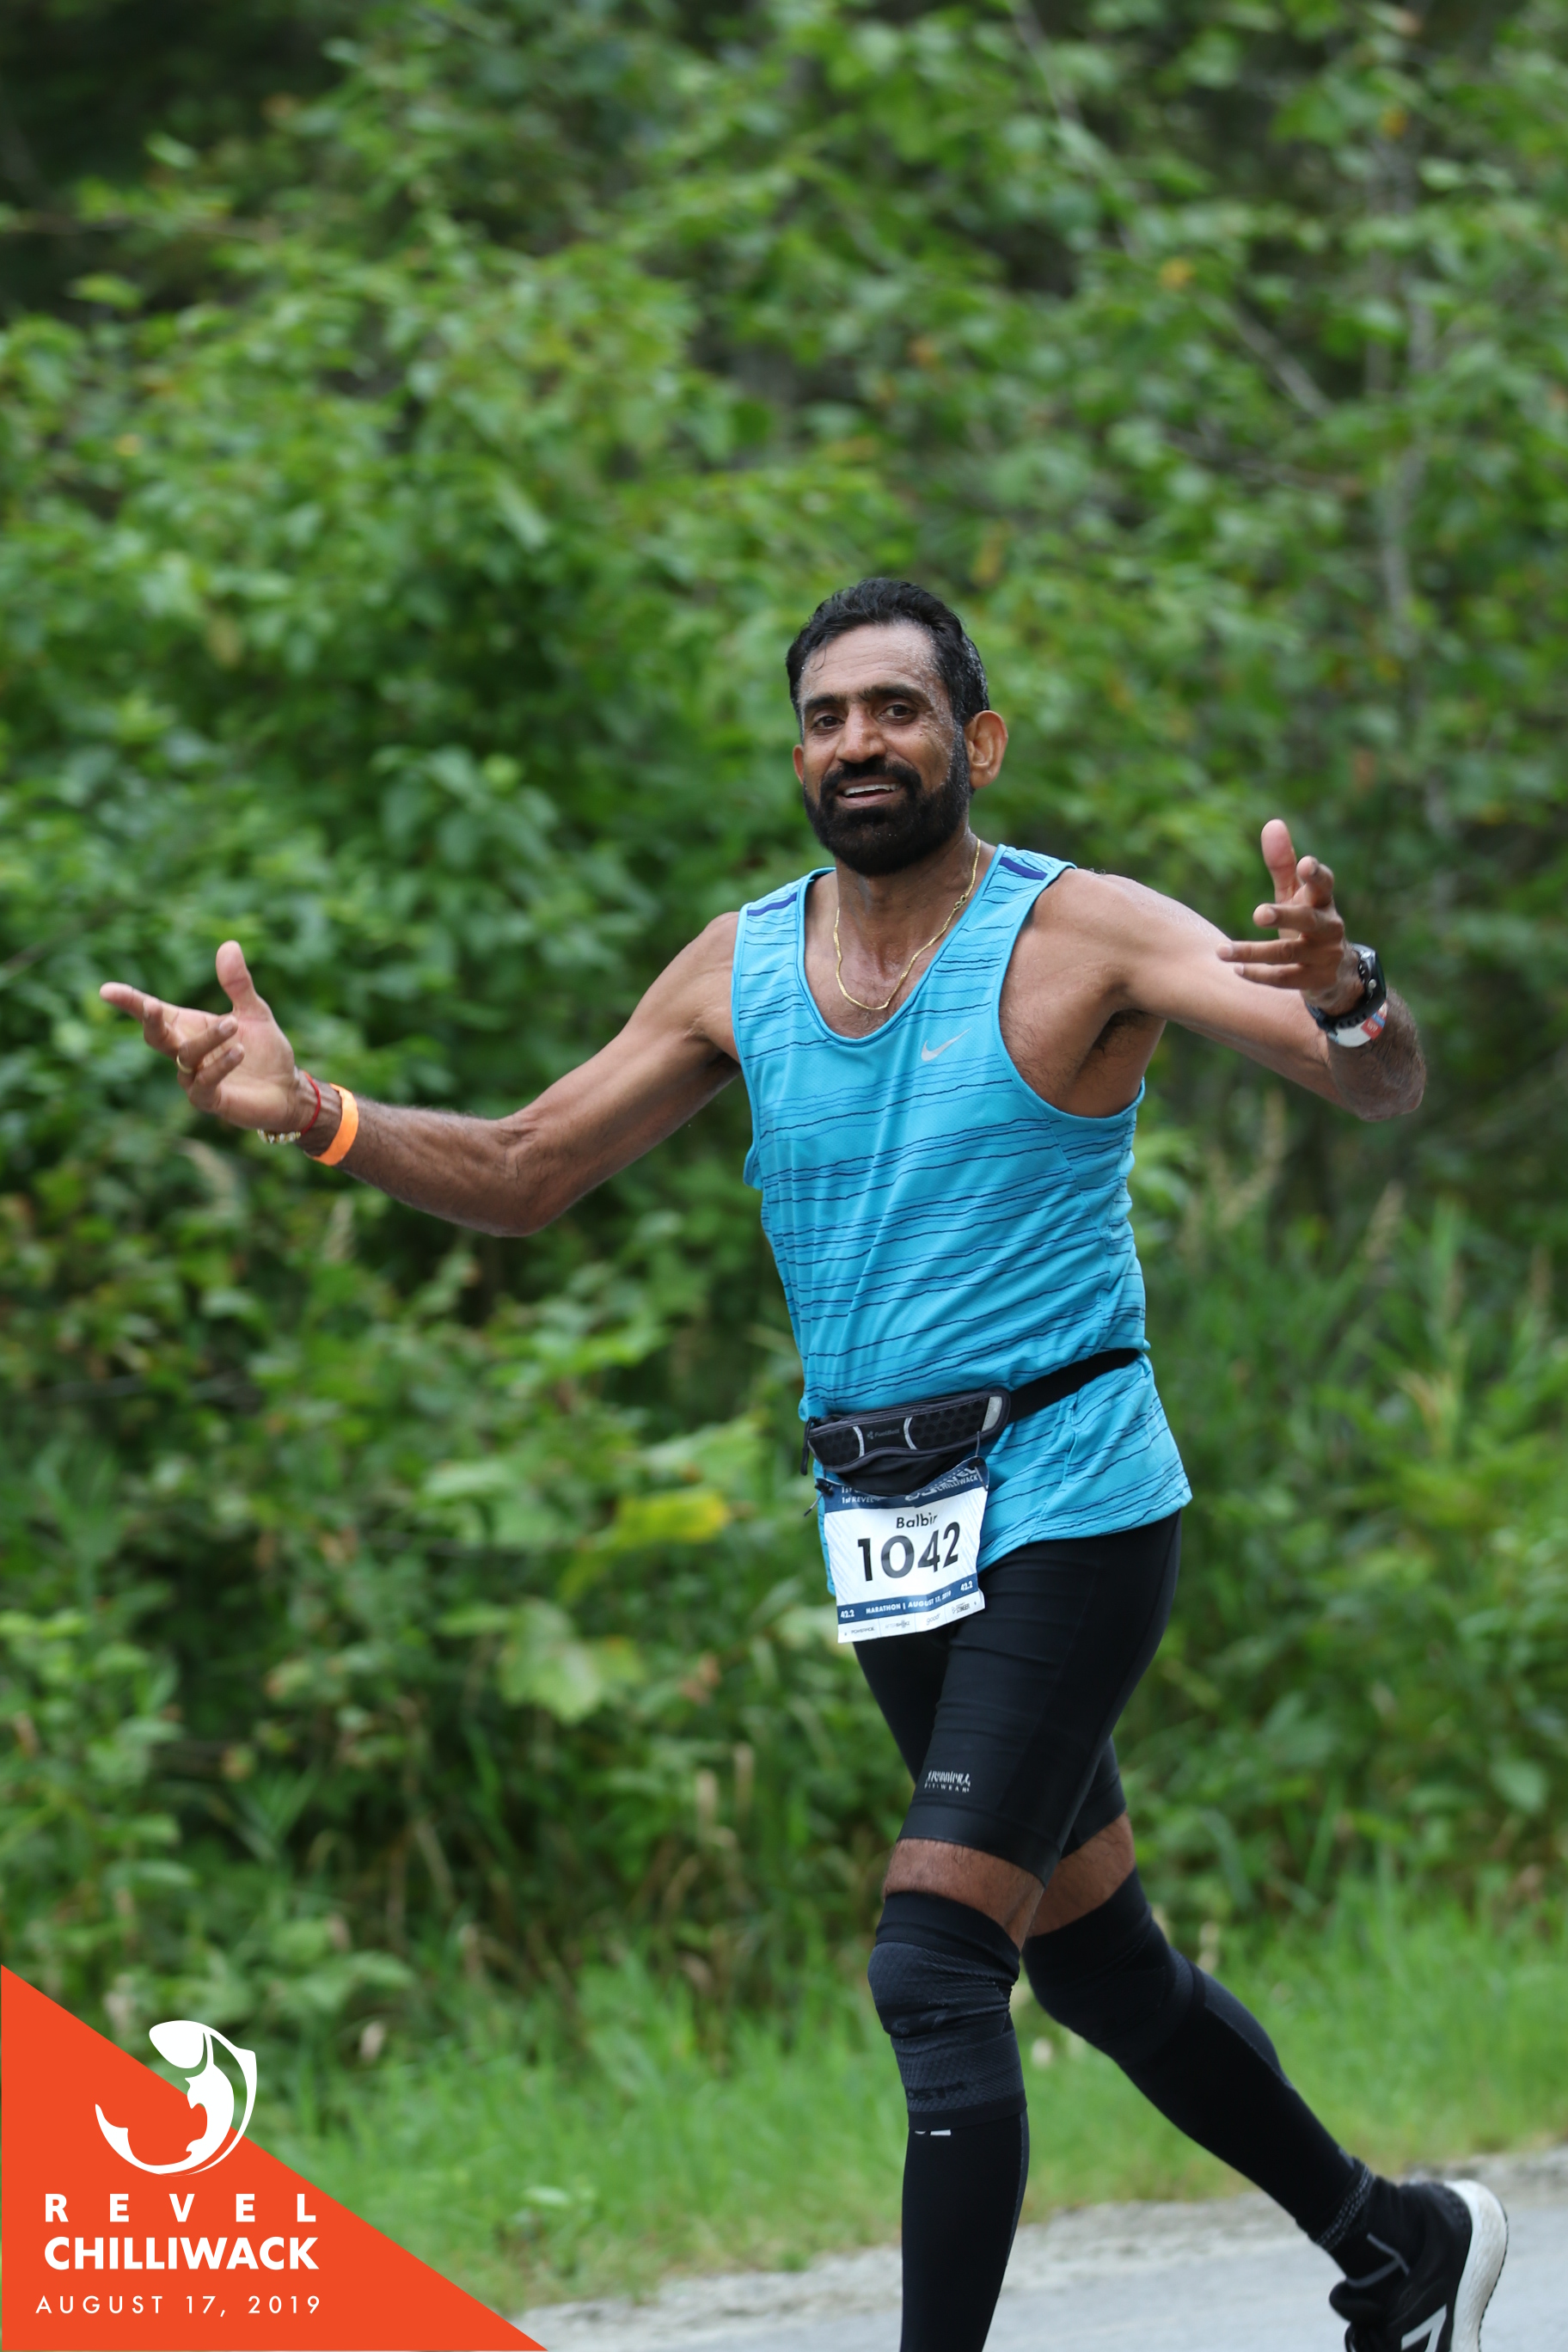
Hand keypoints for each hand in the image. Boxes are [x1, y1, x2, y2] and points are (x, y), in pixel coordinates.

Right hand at [100, 941, 308, 1130]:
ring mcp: (194, 1078)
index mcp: (188, 1028)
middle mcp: (185, 1052)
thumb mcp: (253, 1011)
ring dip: (208, 1039)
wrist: (286, 1089)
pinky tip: (239, 1052)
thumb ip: (238, 983)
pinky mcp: (210, 1100)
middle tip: (152, 1007)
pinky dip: (219, 1066)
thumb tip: (229, 945)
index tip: (106, 990)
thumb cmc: (264, 1050)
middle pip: (155, 1037)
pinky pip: (204, 1083)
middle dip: (150, 1021)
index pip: (153, 1013)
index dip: (130, 1002)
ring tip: (233, 1024)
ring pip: (186, 1056)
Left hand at [1217, 819, 1363, 1012]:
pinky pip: (1285, 979)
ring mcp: (1324, 957)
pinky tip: (1236, 969)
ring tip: (1221, 951)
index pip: (1324, 884)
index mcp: (1323, 901)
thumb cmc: (1307, 923)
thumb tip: (1273, 823)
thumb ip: (1283, 863)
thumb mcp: (1295, 895)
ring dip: (1252, 952)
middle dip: (1284, 916)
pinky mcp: (1315, 982)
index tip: (1305, 864)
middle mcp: (1329, 928)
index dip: (1316, 874)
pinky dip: (1259, 974)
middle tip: (1258, 913)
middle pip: (1307, 920)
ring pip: (1287, 954)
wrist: (1336, 974)